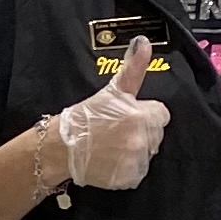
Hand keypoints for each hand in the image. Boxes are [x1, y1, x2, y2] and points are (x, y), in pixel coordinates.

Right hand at [52, 35, 168, 191]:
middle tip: (114, 132)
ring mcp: (136, 160)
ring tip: (110, 148)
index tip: (125, 117)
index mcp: (143, 115)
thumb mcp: (112, 90)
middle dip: (140, 132)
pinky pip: (136, 172)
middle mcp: (143, 138)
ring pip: (146, 154)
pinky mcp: (128, 178)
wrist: (59, 147)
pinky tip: (109, 161)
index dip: (144, 114)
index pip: (161, 114)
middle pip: (155, 134)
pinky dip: (125, 169)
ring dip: (132, 152)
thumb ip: (134, 67)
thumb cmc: (84, 116)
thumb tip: (143, 41)